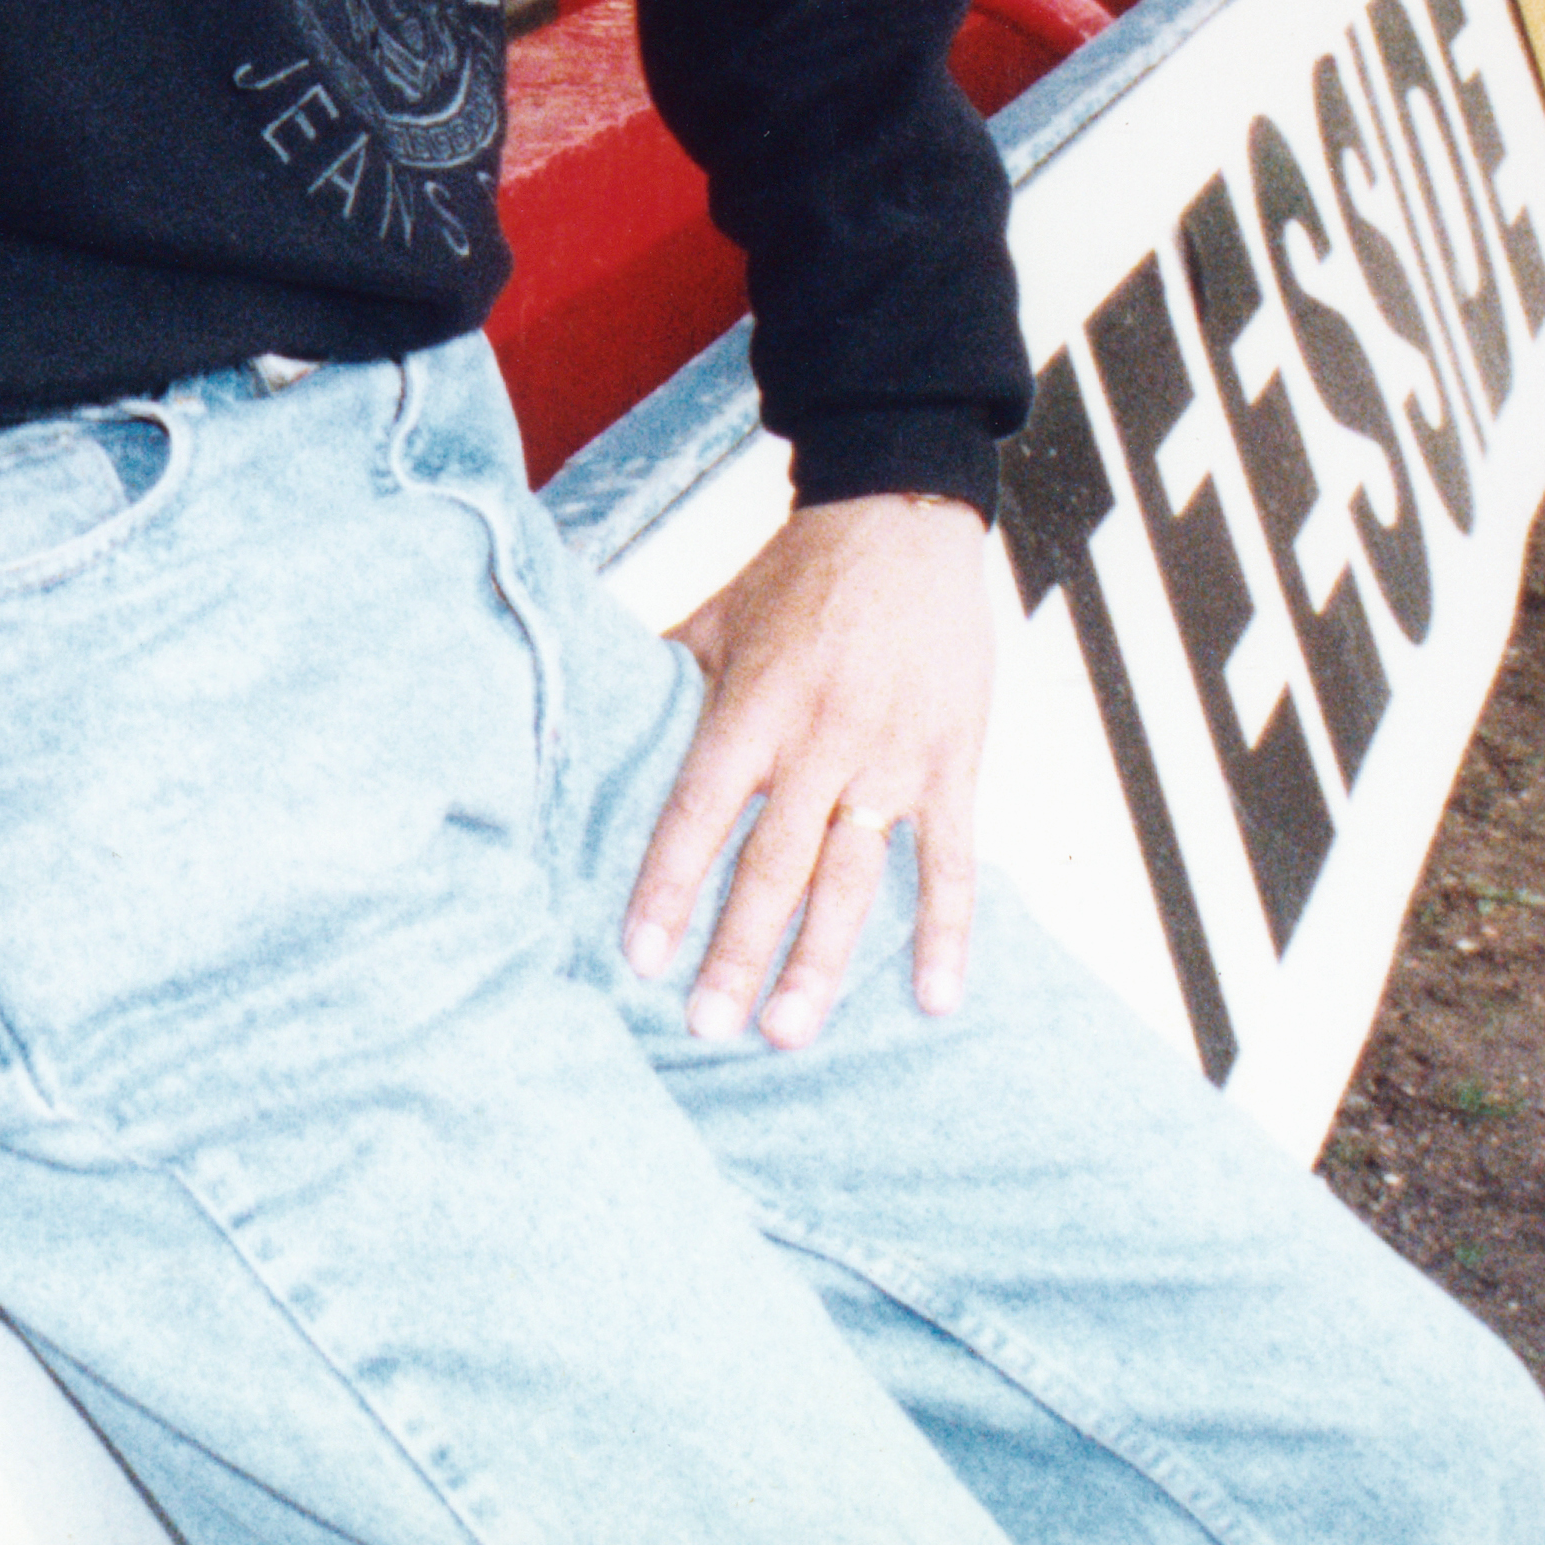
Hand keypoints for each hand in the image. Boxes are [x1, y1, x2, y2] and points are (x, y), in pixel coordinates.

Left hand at [620, 491, 996, 1052]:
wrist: (902, 513)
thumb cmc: (797, 571)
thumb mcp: (716, 614)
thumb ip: (666, 677)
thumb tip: (593, 715)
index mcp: (752, 703)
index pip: (700, 810)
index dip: (668, 885)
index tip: (640, 956)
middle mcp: (818, 738)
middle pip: (771, 864)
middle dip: (737, 950)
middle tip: (709, 1027)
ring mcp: (889, 755)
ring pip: (851, 877)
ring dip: (821, 961)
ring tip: (787, 1031)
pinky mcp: (951, 760)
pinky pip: (950, 860)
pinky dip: (947, 932)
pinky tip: (935, 1001)